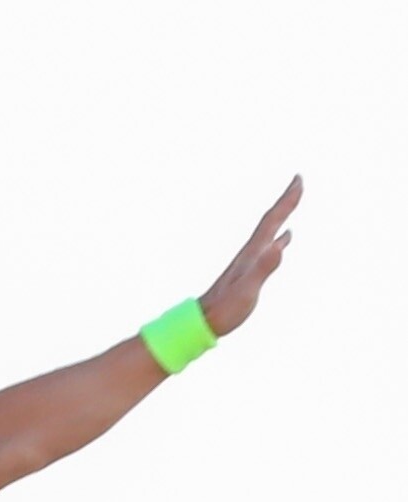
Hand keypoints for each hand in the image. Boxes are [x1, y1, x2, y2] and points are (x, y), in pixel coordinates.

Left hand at [201, 176, 302, 339]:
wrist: (204, 321)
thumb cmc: (225, 309)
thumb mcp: (248, 290)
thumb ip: (263, 268)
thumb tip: (279, 246)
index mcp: (252, 252)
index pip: (272, 220)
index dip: (286, 201)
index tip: (298, 180)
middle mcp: (251, 252)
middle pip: (270, 220)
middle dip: (286, 200)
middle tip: (299, 180)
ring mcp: (250, 261)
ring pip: (269, 231)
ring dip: (281, 216)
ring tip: (291, 204)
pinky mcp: (249, 271)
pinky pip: (268, 248)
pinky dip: (278, 239)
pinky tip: (283, 240)